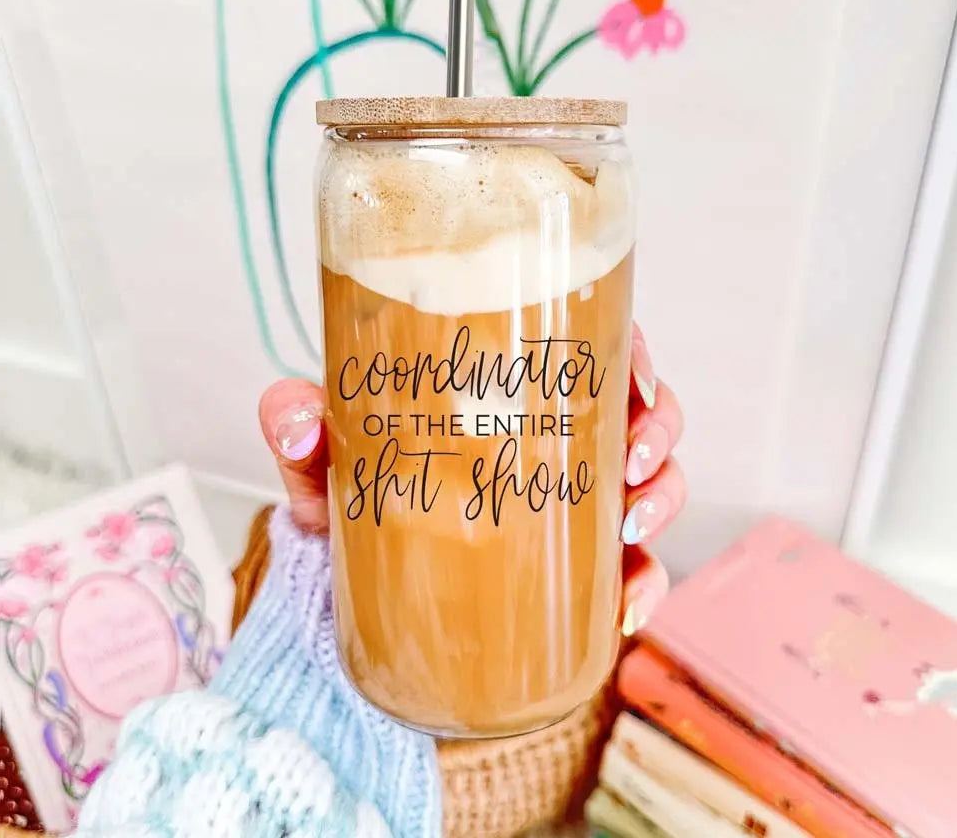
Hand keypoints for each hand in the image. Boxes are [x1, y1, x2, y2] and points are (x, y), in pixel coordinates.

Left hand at [258, 322, 685, 635]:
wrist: (349, 595)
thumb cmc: (351, 502)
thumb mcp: (325, 462)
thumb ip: (301, 428)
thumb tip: (293, 418)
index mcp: (512, 393)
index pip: (591, 350)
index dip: (633, 353)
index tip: (632, 376)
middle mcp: (553, 442)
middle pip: (640, 414)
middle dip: (657, 430)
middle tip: (630, 457)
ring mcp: (569, 507)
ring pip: (653, 485)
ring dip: (663, 496)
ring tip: (631, 520)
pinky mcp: (570, 571)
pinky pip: (631, 572)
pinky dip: (643, 586)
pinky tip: (623, 605)